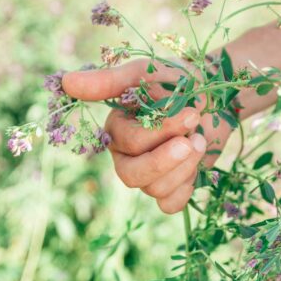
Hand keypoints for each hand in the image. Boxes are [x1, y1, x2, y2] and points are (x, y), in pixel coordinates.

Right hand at [62, 59, 231, 213]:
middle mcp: (125, 156)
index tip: (192, 112)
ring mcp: (145, 174)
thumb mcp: (145, 75)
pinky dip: (186, 189)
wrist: (214, 99)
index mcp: (116, 130)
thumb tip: (66, 81)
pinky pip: (169, 205)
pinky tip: (196, 167)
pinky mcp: (167, 188)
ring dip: (186, 167)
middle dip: (167, 159)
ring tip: (199, 141)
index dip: (163, 132)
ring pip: (154, 190)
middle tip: (195, 139)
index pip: (132, 143)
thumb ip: (108, 81)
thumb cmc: (178, 83)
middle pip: (133, 176)